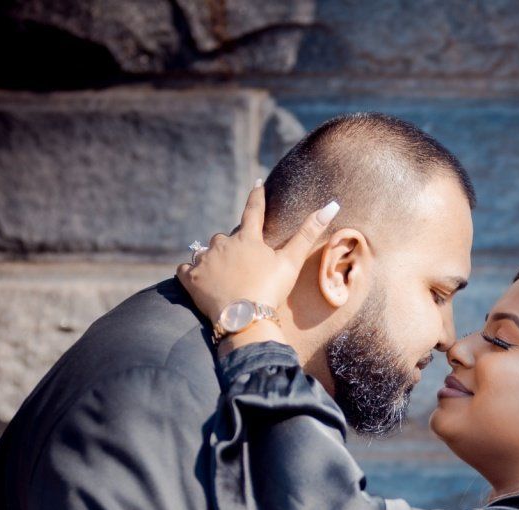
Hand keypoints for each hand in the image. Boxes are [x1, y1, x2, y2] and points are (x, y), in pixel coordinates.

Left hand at [176, 183, 336, 346]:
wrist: (244, 318)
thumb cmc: (270, 290)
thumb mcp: (291, 262)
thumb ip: (308, 233)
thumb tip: (332, 204)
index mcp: (248, 238)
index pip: (254, 209)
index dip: (257, 195)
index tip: (257, 182)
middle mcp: (223, 243)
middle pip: (226, 237)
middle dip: (232, 246)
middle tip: (241, 265)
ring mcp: (205, 260)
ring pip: (206, 252)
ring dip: (212, 258)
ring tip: (222, 275)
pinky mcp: (191, 278)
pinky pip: (185, 269)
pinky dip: (192, 273)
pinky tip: (199, 281)